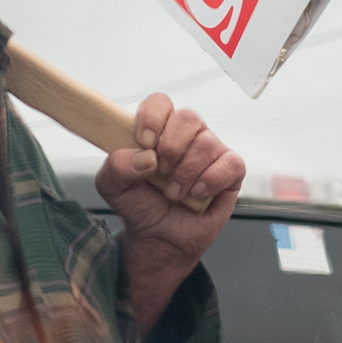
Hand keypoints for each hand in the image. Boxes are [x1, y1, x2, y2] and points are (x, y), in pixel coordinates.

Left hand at [97, 94, 245, 326]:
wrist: (158, 239)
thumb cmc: (140, 206)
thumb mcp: (111, 187)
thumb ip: (116, 166)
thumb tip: (145, 158)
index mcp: (158, 130)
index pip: (160, 103)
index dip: (153, 118)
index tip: (144, 143)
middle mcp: (187, 136)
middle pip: (188, 117)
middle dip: (170, 148)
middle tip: (159, 173)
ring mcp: (211, 152)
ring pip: (207, 143)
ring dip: (186, 172)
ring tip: (174, 193)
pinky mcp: (230, 172)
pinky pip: (230, 163)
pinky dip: (210, 180)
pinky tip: (197, 194)